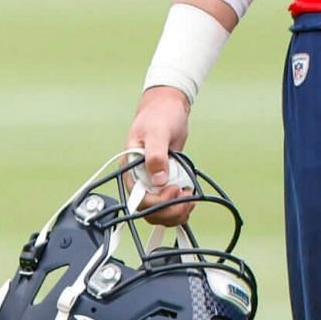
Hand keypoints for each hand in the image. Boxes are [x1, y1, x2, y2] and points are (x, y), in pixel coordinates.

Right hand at [125, 86, 192, 226]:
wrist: (169, 108)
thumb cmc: (159, 115)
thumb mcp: (158, 132)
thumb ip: (156, 155)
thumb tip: (158, 180)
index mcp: (131, 167)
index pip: (137, 197)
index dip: (156, 202)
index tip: (174, 191)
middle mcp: (139, 177)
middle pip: (148, 209)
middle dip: (168, 210)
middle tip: (186, 201)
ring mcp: (152, 180)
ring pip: (158, 210)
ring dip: (175, 211)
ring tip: (190, 199)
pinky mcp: (164, 180)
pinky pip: (168, 202)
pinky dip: (179, 205)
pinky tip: (189, 196)